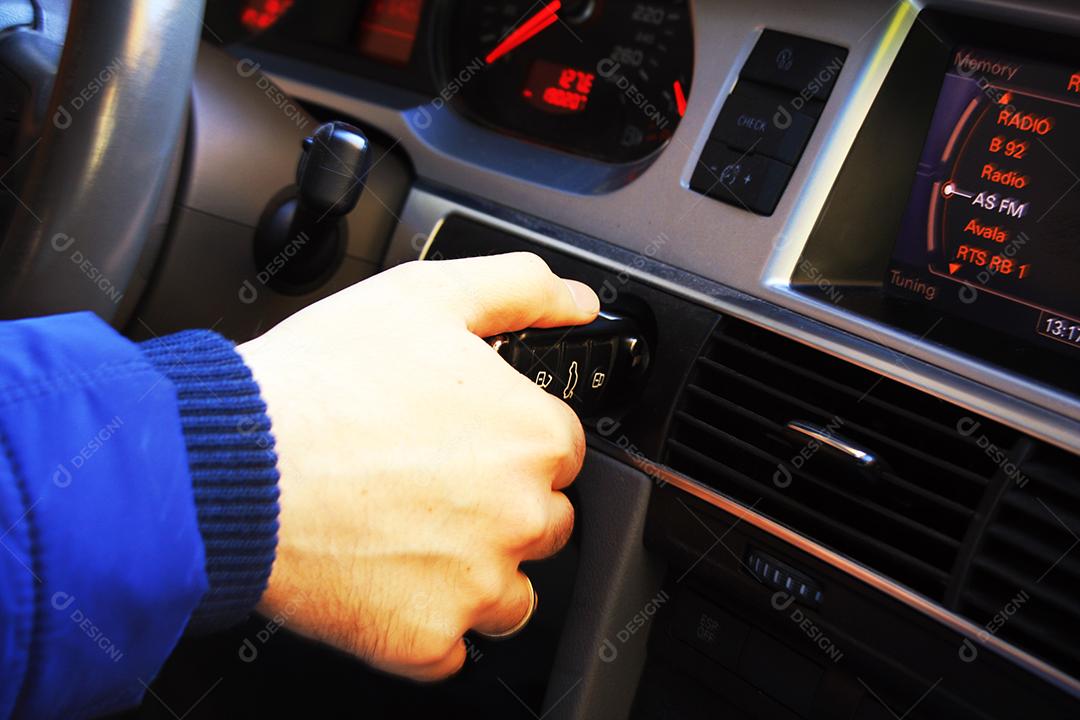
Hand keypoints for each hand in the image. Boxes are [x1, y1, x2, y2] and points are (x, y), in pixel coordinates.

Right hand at [237, 253, 598, 680]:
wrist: (232, 463)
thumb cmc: (320, 381)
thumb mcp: (427, 296)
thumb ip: (520, 288)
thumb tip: (578, 301)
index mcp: (533, 437)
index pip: (560, 451)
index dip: (512, 441)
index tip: (467, 441)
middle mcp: (521, 516)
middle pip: (542, 522)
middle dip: (501, 507)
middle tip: (429, 484)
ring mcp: (476, 585)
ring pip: (508, 594)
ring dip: (473, 574)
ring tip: (405, 537)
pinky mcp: (425, 640)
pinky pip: (448, 648)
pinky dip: (422, 625)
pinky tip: (381, 582)